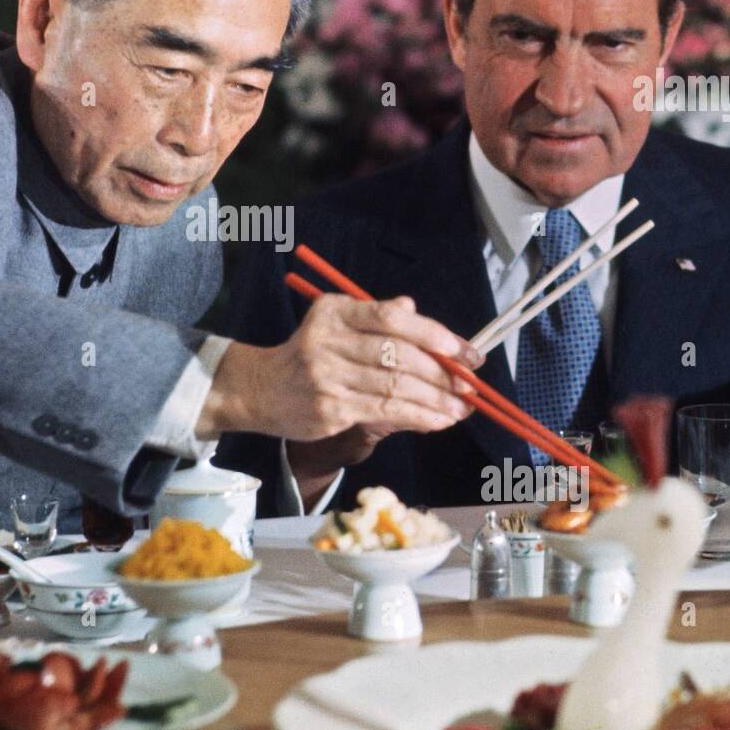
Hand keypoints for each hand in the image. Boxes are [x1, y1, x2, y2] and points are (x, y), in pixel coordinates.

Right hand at [196, 293, 482, 443]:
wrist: (261, 389)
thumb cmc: (309, 354)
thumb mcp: (337, 325)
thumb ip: (376, 318)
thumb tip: (414, 310)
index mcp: (335, 312)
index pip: (392, 318)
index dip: (435, 334)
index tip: (465, 350)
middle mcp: (329, 341)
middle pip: (399, 355)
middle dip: (442, 372)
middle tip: (469, 384)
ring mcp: (328, 376)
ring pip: (395, 387)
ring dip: (435, 400)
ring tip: (460, 407)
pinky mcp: (330, 408)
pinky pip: (384, 411)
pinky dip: (417, 416)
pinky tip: (436, 419)